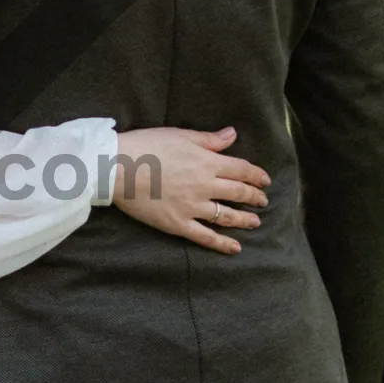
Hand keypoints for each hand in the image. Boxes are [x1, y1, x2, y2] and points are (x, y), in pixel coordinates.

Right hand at [111, 126, 270, 255]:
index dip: (256, 175)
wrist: (117, 167)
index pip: (241, 169)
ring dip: (244, 219)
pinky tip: (235, 247)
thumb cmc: (146, 146)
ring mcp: (192, 207)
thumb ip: (208, 139)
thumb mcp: (179, 135)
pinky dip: (222, 244)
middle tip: (263, 201)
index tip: (265, 180)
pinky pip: (205, 237)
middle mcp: (205, 186)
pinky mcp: (178, 224)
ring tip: (255, 222)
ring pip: (226, 216)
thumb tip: (232, 134)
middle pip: (238, 193)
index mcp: (206, 162)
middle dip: (254, 197)